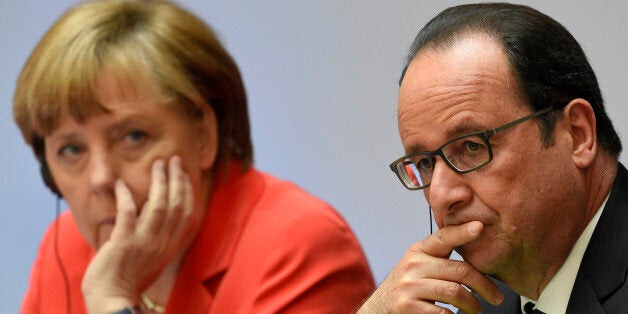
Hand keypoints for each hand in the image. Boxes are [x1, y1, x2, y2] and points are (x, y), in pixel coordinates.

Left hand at [82, 156, 202, 312]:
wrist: (113, 299)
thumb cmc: (129, 279)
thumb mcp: (153, 257)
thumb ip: (158, 236)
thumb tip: (155, 212)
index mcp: (170, 246)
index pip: (186, 213)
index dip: (187, 191)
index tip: (184, 174)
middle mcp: (162, 242)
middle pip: (176, 205)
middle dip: (177, 179)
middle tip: (173, 160)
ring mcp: (144, 242)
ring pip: (158, 206)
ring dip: (159, 182)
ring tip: (157, 164)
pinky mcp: (124, 243)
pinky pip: (128, 214)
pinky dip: (126, 197)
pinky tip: (121, 185)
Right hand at [358, 221, 502, 313]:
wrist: (377, 309)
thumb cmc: (406, 287)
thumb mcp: (417, 265)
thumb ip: (439, 257)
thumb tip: (474, 249)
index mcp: (419, 251)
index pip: (444, 238)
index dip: (462, 232)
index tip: (480, 226)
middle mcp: (413, 265)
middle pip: (460, 271)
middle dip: (484, 286)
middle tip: (495, 296)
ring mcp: (409, 286)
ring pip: (455, 292)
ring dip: (473, 305)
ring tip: (477, 309)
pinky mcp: (407, 306)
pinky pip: (443, 311)